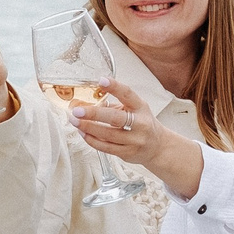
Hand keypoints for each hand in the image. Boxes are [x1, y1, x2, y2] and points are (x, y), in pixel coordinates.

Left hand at [70, 80, 201, 192]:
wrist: (158, 147)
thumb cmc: (142, 124)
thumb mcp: (134, 109)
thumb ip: (113, 105)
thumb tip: (84, 102)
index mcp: (141, 107)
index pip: (128, 95)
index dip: (115, 87)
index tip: (102, 80)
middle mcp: (140, 124)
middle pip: (115, 118)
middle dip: (94, 114)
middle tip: (77, 111)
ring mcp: (135, 140)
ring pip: (108, 135)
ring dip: (88, 128)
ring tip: (74, 121)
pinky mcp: (127, 153)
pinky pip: (106, 147)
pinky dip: (92, 140)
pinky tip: (83, 133)